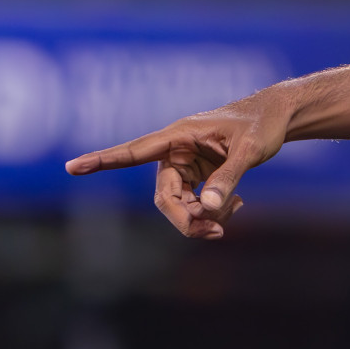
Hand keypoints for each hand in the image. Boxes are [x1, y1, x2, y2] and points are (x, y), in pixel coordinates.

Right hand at [65, 90, 292, 239]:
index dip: (103, 160)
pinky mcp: (197, 175)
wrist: (277, 117)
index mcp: (179, 135)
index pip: (134, 151)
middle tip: (217, 231)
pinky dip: (211, 213)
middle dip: (186, 218)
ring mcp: (185, 165)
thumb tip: (208, 210)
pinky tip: (236, 206)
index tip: (72, 167)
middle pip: (164, 197)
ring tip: (236, 210)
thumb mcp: (250, 150)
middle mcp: (175, 151)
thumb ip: (228, 177)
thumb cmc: (262, 124)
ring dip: (202, 218)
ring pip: (178, 206)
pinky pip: (193, 204)